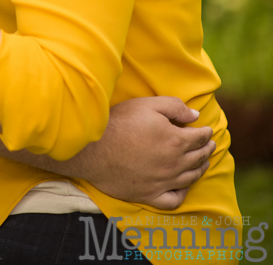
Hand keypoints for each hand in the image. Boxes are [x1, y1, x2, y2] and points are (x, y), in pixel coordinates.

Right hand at [61, 96, 215, 210]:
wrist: (95, 149)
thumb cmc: (120, 123)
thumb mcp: (148, 104)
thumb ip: (175, 107)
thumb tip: (195, 115)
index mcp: (176, 140)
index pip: (199, 137)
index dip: (206, 132)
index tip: (208, 129)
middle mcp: (174, 164)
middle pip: (198, 158)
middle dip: (207, 149)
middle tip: (211, 145)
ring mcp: (163, 182)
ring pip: (190, 178)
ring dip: (200, 169)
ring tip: (203, 163)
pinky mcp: (149, 195)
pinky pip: (173, 200)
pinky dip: (182, 194)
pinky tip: (183, 187)